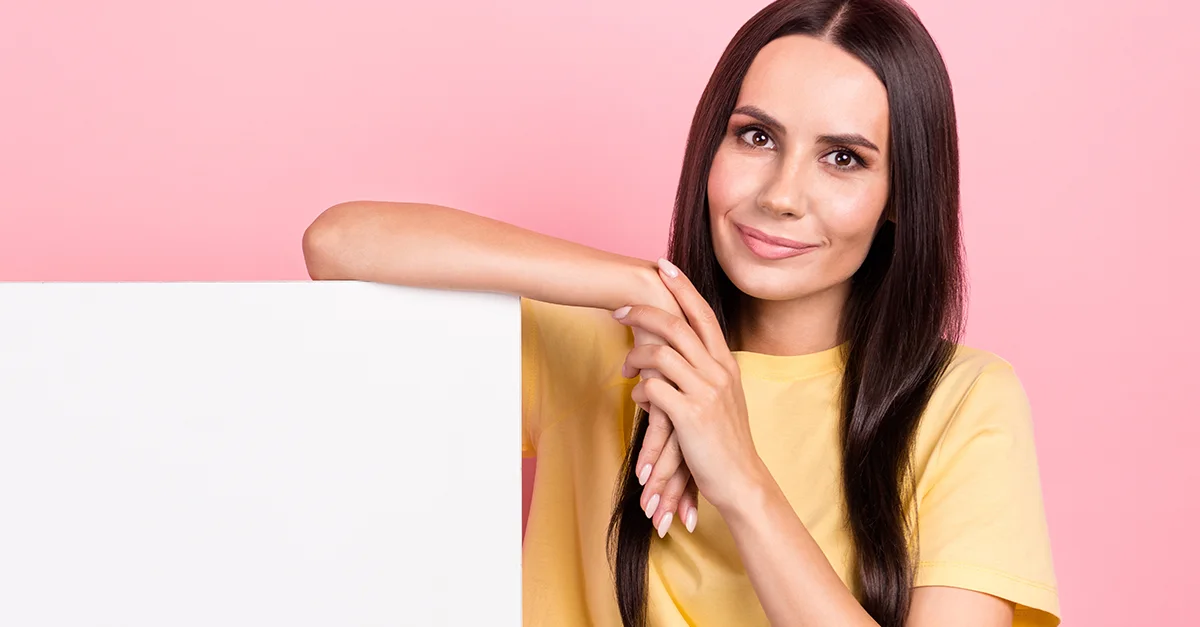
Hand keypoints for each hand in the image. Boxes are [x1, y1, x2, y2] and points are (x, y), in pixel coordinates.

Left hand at [614, 258, 764, 514]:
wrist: (742, 480)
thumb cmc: (725, 441)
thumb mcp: (723, 399)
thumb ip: (704, 373)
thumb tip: (674, 357)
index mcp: (726, 363)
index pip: (702, 314)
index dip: (681, 288)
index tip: (662, 267)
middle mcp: (718, 371)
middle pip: (676, 325)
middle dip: (643, 312)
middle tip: (618, 310)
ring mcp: (705, 392)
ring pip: (660, 354)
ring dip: (636, 356)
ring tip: (626, 366)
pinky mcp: (690, 415)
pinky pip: (653, 388)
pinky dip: (641, 391)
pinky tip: (640, 401)